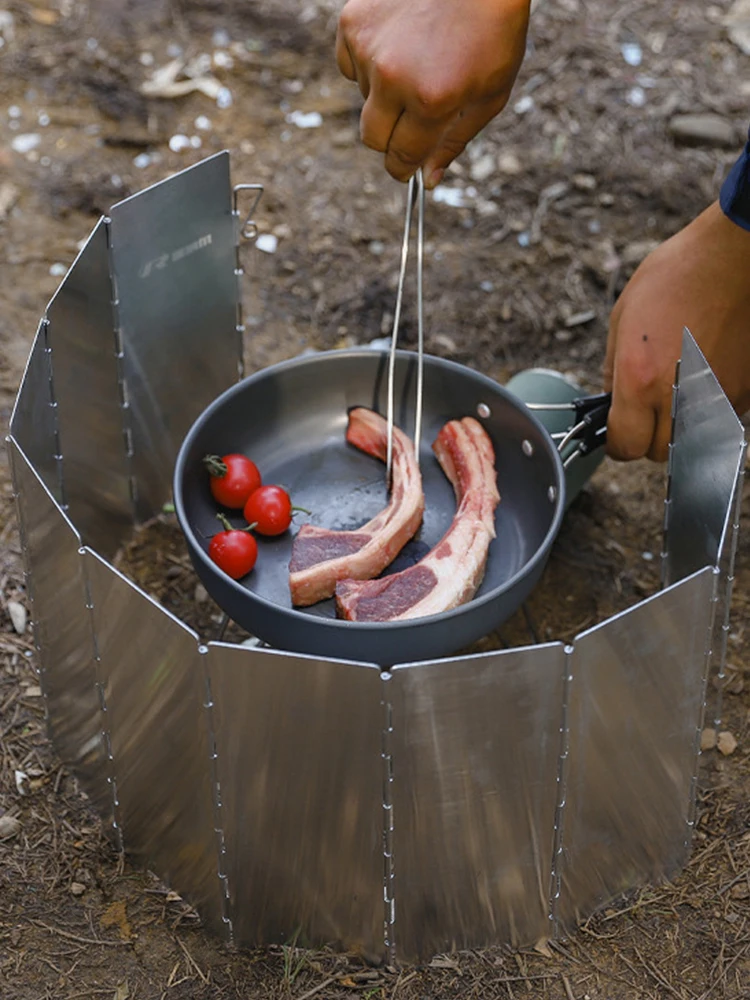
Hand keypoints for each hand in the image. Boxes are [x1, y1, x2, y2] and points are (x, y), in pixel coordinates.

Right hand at [336, 0, 530, 186]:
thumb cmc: (492, 30)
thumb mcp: (489, 94)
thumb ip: (454, 141)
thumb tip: (428, 179)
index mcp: (431, 101)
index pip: (400, 157)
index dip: (403, 168)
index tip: (405, 169)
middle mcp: (394, 78)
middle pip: (372, 137)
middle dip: (390, 139)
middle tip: (409, 123)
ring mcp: (369, 48)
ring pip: (363, 98)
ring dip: (384, 91)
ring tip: (417, 60)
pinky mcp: (353, 22)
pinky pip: (350, 64)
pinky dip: (368, 62)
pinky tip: (397, 42)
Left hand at [603, 201, 749, 461]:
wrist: (733, 257)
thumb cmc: (677, 277)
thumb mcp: (623, 318)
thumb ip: (613, 370)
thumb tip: (609, 402)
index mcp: (640, 379)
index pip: (624, 446)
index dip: (616, 443)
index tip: (616, 432)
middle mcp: (677, 396)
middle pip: (657, 452)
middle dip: (646, 437)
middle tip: (644, 409)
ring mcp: (714, 398)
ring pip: (689, 443)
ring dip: (677, 429)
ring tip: (674, 391)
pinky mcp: (742, 393)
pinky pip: (717, 422)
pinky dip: (706, 412)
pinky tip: (701, 380)